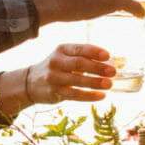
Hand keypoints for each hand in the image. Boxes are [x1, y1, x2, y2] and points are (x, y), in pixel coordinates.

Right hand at [0, 43, 116, 117]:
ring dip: (95, 82)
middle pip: (79, 63)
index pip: (79, 49)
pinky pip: (74, 95)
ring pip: (77, 80)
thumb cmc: (57, 67)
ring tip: (110, 84)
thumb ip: (83, 56)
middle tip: (113, 71)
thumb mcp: (65, 56)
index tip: (108, 56)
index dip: (94, 52)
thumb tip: (109, 61)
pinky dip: (89, 96)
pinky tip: (102, 96)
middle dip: (97, 68)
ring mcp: (54, 77)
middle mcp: (56, 61)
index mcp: (62, 49)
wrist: (31, 83)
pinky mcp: (54, 92)